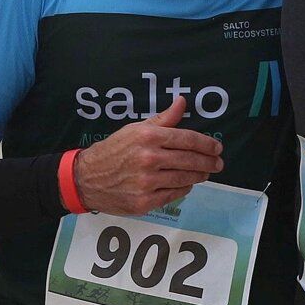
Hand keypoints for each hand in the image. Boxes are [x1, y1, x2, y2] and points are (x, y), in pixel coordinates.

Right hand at [72, 96, 223, 214]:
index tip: (217, 147)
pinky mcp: (144, 201)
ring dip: (199, 176)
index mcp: (147, 137)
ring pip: (185, 179)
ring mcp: (147, 182)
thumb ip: (162, 119)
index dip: (206, 144)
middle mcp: (148, 159)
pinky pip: (174, 195)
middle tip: (218, 163)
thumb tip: (182, 102)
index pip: (186, 139)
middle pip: (189, 160)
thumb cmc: (112, 151)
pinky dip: (184, 189)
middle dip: (208, 162)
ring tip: (205, 173)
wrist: (86, 179)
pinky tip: (186, 184)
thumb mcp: (135, 129)